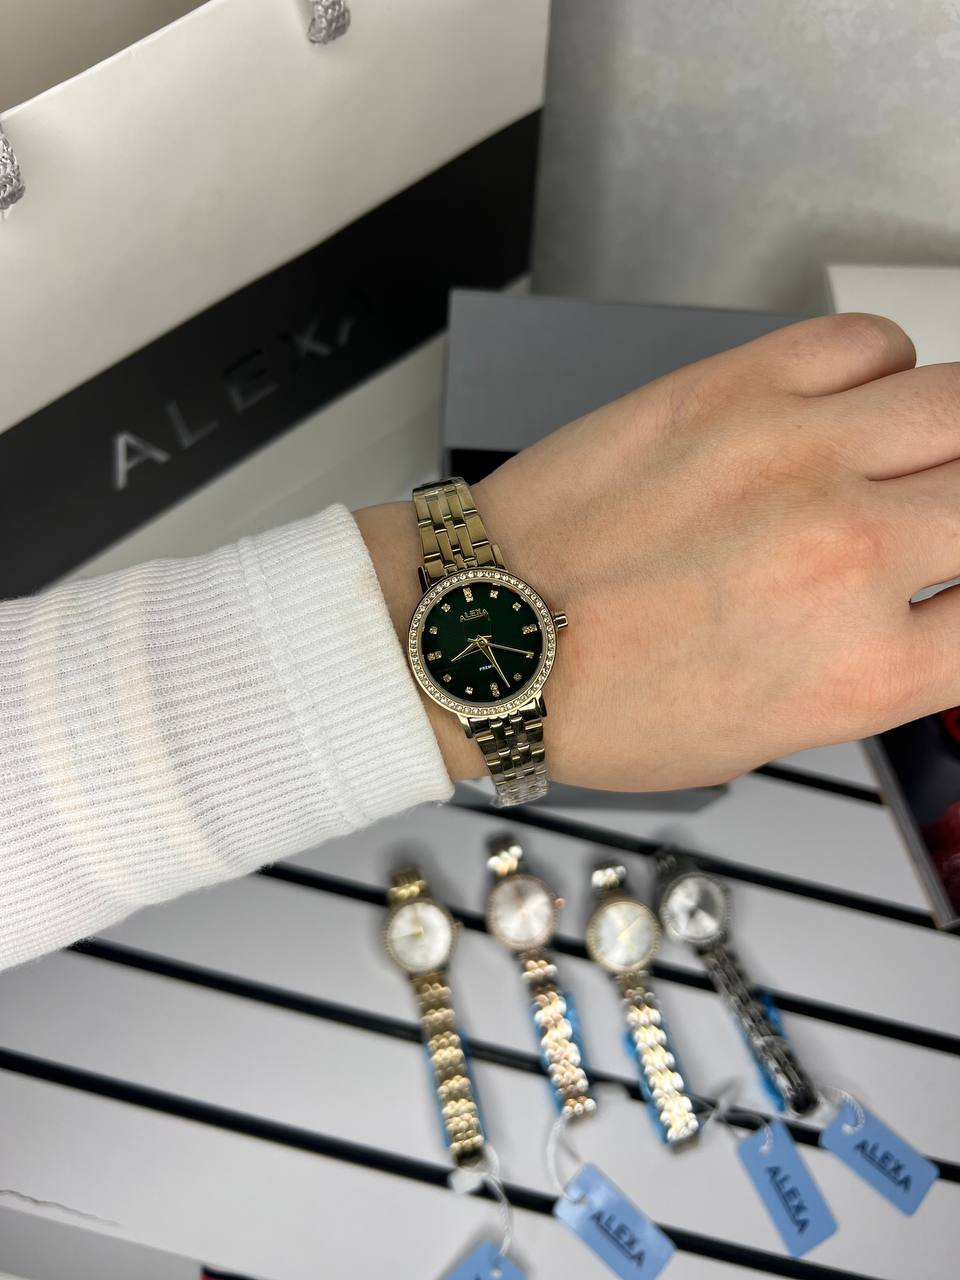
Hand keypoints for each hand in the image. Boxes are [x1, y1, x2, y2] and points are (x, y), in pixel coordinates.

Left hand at [358, 313, 959, 790]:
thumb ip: (874, 671)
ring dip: (949, 436)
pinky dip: (879, 370)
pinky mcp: (736, 388)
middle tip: (938, 517)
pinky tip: (845, 407)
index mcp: (860, 669)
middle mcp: (849, 553)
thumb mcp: (765, 734)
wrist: (485, 636)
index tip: (954, 582)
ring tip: (902, 459)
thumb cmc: (600, 700)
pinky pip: (868, 342)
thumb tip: (934, 618)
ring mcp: (796, 456)